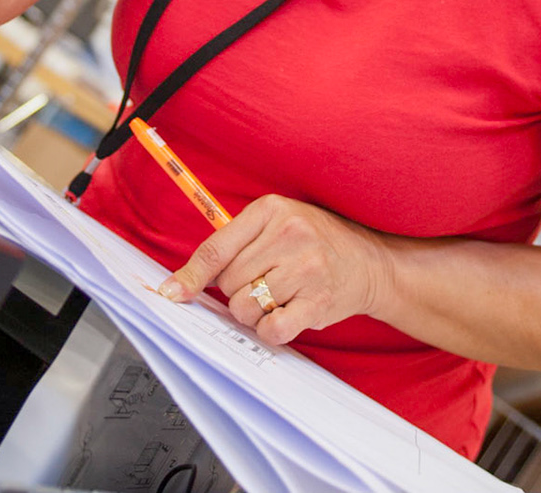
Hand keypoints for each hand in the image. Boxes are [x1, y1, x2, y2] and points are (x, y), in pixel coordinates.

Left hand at [157, 195, 394, 345]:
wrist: (369, 261)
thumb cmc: (315, 243)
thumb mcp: (276, 225)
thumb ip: (233, 245)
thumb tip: (181, 284)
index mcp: (271, 210)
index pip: (215, 249)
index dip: (189, 277)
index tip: (170, 295)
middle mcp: (289, 234)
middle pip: (229, 283)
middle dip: (237, 292)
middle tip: (263, 284)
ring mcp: (306, 267)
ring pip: (246, 308)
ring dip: (254, 312)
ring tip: (278, 297)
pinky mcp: (319, 299)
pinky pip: (272, 328)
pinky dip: (271, 330)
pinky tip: (285, 315)